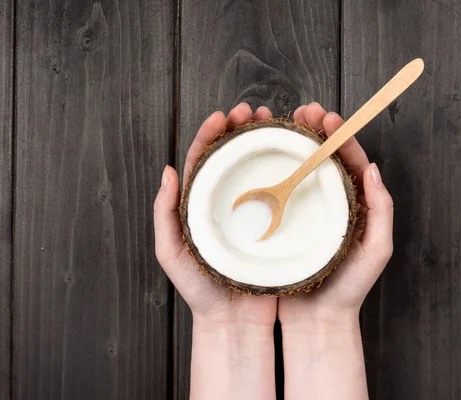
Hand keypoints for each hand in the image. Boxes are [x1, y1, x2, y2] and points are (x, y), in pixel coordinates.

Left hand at [153, 102, 276, 327]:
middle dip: (242, 129)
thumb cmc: (200, 290)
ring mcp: (251, 212)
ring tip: (275, 122)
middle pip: (233, 156)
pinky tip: (295, 155)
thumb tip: (168, 171)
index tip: (223, 115)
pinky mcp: (274, 224)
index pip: (204, 159)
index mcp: (200, 204)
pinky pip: (280, 191)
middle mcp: (226, 202)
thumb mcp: (172, 252)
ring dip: (265, 142)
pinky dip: (285, 169)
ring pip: (258, 168)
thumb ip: (165, 214)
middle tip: (254, 111)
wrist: (235, 321)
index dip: (211, 134)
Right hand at [278, 102, 393, 327]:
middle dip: (313, 129)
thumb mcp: (377, 250)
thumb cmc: (349, 289)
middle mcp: (330, 202)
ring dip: (290, 142)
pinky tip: (260, 156)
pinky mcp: (283, 222)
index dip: (339, 136)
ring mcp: (305, 211)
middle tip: (302, 110)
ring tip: (279, 123)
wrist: (317, 320)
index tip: (326, 117)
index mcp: (354, 204)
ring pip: (298, 168)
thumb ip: (382, 210)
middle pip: (322, 157)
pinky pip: (277, 189)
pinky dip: (271, 169)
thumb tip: (374, 169)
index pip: (349, 161)